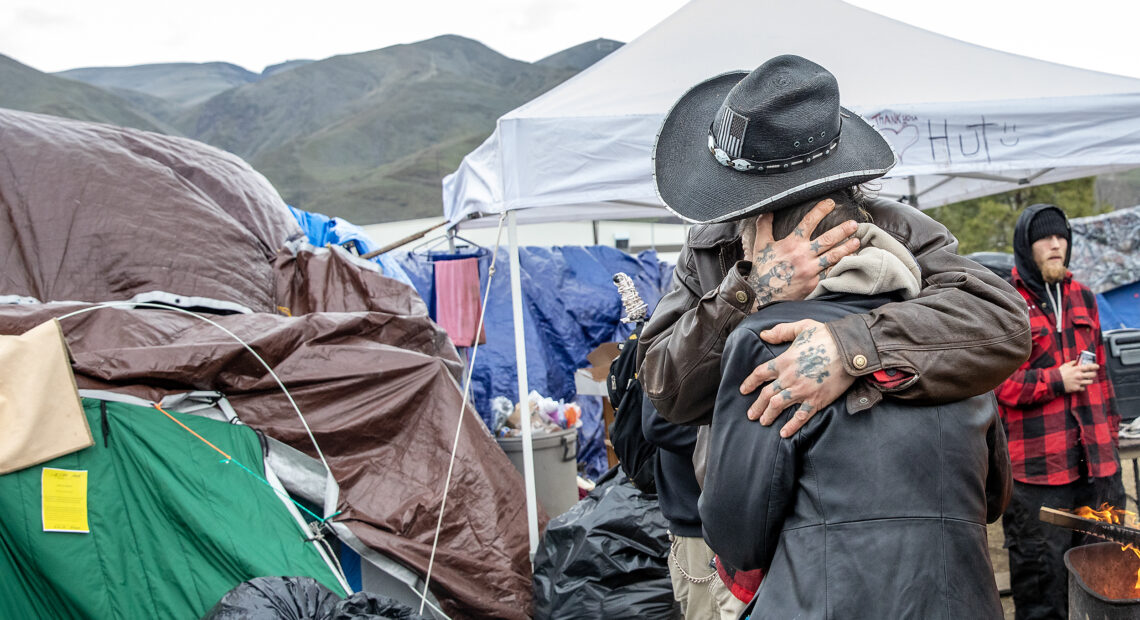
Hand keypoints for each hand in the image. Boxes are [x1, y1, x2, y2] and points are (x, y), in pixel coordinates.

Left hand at [739, 319, 854, 436]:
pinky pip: (800, 417)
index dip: (750, 383)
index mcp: (784, 361)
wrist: (849, 349)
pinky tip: (783, 433)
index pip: (760, 374)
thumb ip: (781, 331)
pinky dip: (791, 426)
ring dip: (768, 416)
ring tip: (763, 422)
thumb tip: (763, 335)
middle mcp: (789, 378)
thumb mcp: (801, 327)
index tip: (744, 390)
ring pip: (778, 406)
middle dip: (756, 406)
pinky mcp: (816, 400)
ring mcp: (802, 391)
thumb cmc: (827, 335)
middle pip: (765, 395)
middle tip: (751, 415)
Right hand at [744, 199, 859, 309]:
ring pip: (833, 256)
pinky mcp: (814, 283)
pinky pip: (830, 273)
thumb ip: (764, 226)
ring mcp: (810, 270)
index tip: (831, 203)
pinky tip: (850, 262)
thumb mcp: (760, 246)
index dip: (821, 210)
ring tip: (857, 241)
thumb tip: (766, 210)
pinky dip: (841, 266)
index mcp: (791, 243)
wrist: (763, 296)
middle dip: (842, 230)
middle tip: (854, 224)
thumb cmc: (762, 270)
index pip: (809, 222)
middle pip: (827, 239)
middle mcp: (803, 255)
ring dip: (847, 248)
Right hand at [1059, 360, 1096, 392]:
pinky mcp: (1077, 388)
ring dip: (1089, 380)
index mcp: (1077, 369)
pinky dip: (1082, 386)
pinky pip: (1084, 388)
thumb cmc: (1059, 373)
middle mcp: (1079, 375)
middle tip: (1091, 374)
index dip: (1095, 366)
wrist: (1054, 381)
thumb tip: (1077, 361)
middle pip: (1092, 375)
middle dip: (1093, 374)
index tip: (1097, 366)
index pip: (1089, 367)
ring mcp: (1079, 382)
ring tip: (1085, 379)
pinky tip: (1079, 385)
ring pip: (1090, 382)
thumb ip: (1072, 363)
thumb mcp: (1065, 365)